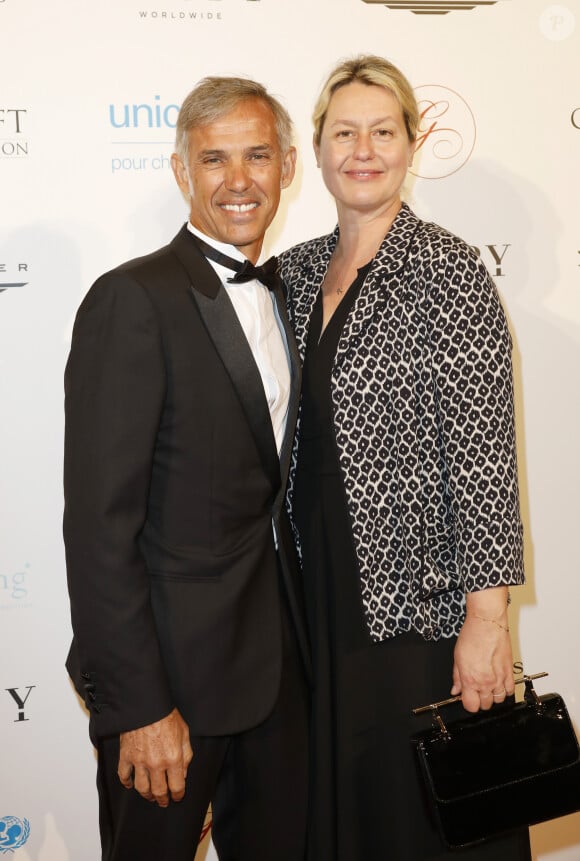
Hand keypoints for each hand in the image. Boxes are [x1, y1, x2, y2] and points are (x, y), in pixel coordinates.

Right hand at [117, 708, 192, 806]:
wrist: (146, 704)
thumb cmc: (167, 715)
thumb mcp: (184, 733)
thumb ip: (186, 754)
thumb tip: (183, 773)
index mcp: (173, 758)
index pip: (177, 786)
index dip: (178, 795)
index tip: (178, 796)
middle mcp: (156, 764)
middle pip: (159, 791)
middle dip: (163, 799)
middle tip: (163, 802)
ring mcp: (139, 761)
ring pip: (142, 788)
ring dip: (147, 795)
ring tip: (150, 796)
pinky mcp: (126, 756)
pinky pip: (124, 775)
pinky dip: (127, 783)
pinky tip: (130, 784)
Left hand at [451, 587, 513, 712]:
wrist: (487, 623)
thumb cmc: (472, 636)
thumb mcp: (457, 657)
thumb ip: (457, 677)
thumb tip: (456, 690)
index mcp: (470, 679)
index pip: (471, 706)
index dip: (468, 703)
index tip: (467, 697)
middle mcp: (486, 682)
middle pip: (485, 705)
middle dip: (480, 699)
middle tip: (476, 689)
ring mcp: (500, 678)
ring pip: (499, 700)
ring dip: (493, 695)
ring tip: (488, 685)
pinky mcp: (510, 672)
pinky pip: (510, 690)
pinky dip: (505, 690)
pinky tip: (499, 682)